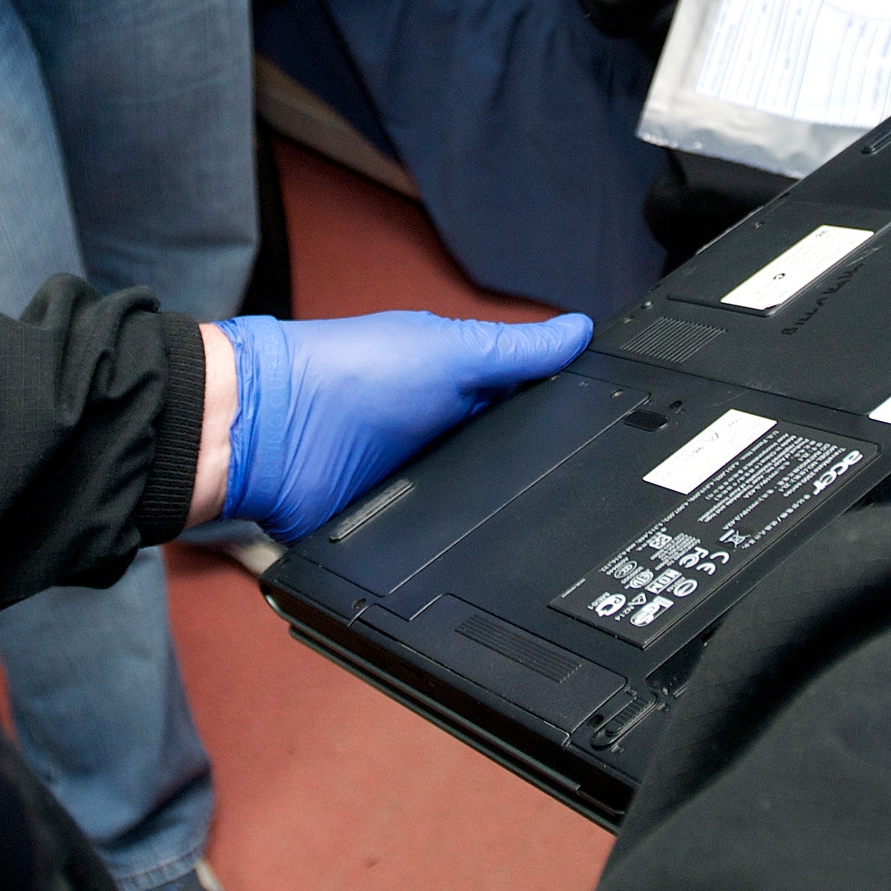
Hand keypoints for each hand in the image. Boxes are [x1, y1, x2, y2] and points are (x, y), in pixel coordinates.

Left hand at [198, 311, 593, 542]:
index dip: (566, 419)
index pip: (526, 405)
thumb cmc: (345, 374)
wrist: (269, 435)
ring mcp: (415, 486)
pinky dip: (454, 552)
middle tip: (594, 498)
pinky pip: (437, 549)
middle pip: (508, 466)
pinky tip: (483, 559)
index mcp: (455, 386)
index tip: (622, 431)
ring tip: (546, 537)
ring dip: (497, 520)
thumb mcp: (448, 352)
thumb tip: (579, 331)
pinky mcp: (391, 532)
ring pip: (478, 513)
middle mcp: (438, 435)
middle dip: (540, 482)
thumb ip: (514, 353)